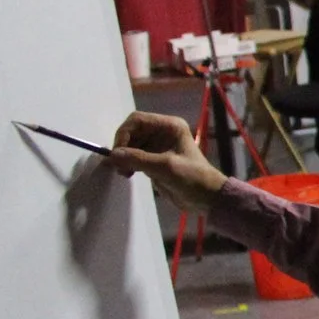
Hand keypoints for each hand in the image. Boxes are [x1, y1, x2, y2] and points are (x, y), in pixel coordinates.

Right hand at [108, 112, 225, 214]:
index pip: (137, 120)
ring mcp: (157, 145)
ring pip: (130, 145)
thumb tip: (112, 155)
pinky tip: (128, 173)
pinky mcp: (153, 159)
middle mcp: (162, 132)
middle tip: (119, 166)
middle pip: (131, 132)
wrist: (206, 198)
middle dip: (122, 147)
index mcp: (170, 126)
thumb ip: (138, 159)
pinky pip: (133, 156)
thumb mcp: (165, 167)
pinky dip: (127, 163)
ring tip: (124, 172)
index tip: (118, 152)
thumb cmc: (192, 178)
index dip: (124, 134)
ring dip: (123, 157)